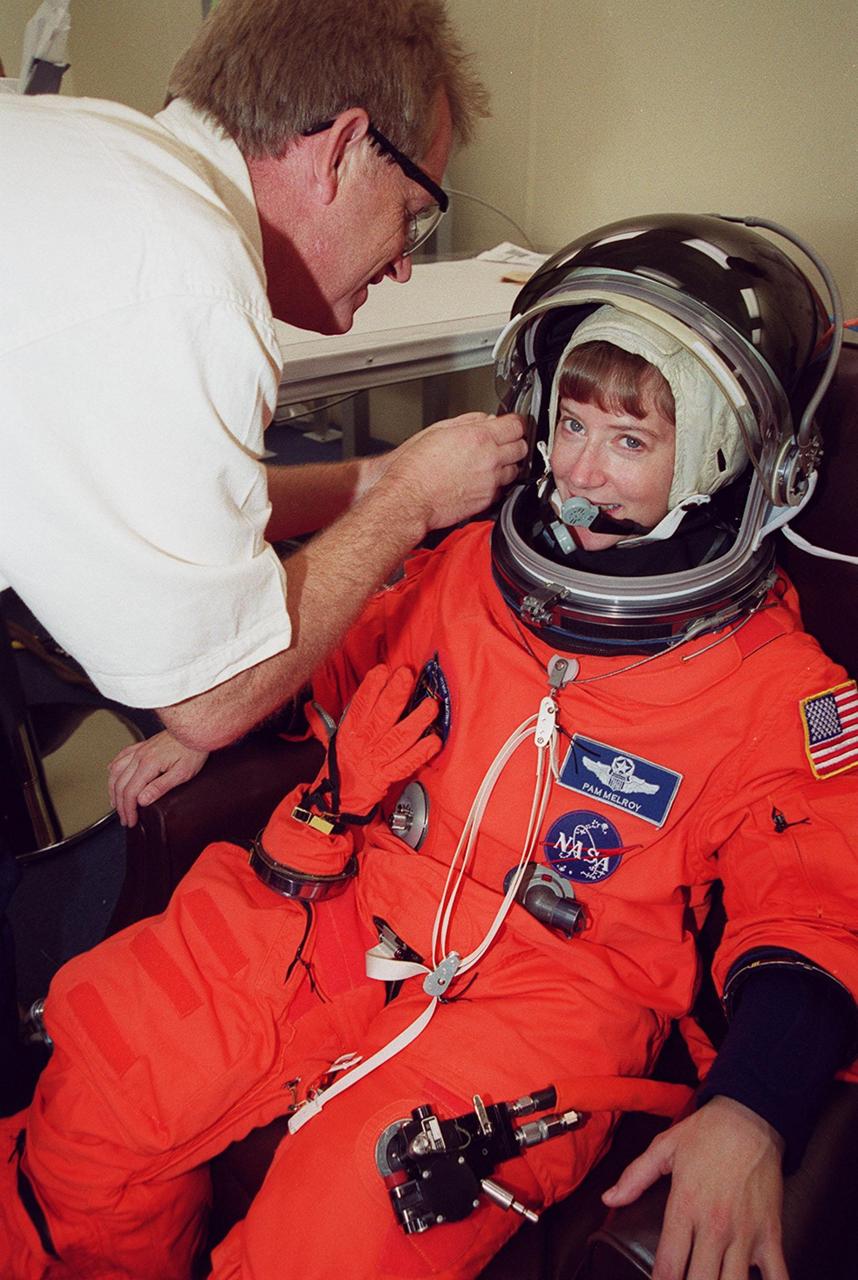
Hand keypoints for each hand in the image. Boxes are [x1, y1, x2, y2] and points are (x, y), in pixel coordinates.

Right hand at [108, 731, 208, 826]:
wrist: (196, 730)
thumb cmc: (193, 750)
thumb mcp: (182, 773)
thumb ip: (160, 787)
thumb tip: (142, 800)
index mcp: (148, 764)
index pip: (130, 792)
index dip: (128, 809)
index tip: (131, 820)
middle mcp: (140, 756)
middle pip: (120, 784)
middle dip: (120, 805)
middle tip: (125, 818)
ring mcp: (140, 750)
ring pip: (116, 771)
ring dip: (113, 789)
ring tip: (115, 802)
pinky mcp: (143, 745)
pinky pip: (122, 756)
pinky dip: (114, 768)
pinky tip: (111, 773)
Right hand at [306, 664, 440, 815]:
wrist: (339, 798)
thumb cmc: (341, 764)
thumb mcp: (331, 739)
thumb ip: (322, 721)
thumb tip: (309, 706)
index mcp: (350, 731)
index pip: (359, 705)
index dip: (370, 687)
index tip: (382, 670)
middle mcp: (364, 742)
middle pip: (381, 717)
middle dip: (395, 694)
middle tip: (407, 675)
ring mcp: (378, 759)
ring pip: (398, 738)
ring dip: (416, 721)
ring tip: (430, 705)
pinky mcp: (389, 775)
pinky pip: (407, 763)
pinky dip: (421, 753)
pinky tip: (434, 740)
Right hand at [378, 412, 526, 531]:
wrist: (409, 498)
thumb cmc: (416, 468)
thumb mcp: (438, 431)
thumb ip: (468, 421)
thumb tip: (484, 420)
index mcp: (478, 437)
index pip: (515, 425)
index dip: (515, 423)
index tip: (512, 424)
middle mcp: (489, 460)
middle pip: (521, 447)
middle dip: (514, 442)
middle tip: (504, 442)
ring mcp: (490, 482)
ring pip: (515, 470)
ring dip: (507, 464)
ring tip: (491, 462)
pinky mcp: (487, 500)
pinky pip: (502, 488)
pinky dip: (497, 483)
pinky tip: (482, 478)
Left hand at [602, 1096, 787, 1279]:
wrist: (751, 1118)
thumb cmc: (707, 1133)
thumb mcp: (663, 1147)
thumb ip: (634, 1177)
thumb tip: (609, 1199)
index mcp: (685, 1206)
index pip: (667, 1266)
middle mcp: (714, 1226)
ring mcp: (745, 1233)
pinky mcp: (771, 1234)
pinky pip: (778, 1276)